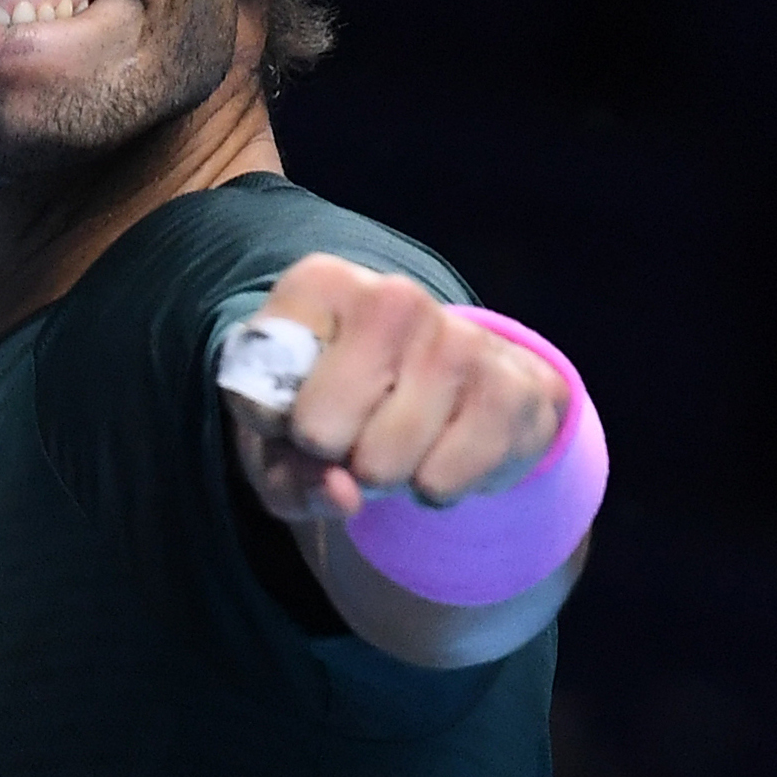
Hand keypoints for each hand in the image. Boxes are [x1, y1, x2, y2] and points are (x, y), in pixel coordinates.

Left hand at [229, 254, 568, 523]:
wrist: (449, 392)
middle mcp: (392, 297)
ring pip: (384, 463)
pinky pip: (442, 480)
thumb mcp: (282, 438)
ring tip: (393, 442)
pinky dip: (432, 488)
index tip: (285, 410)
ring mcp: (460, 337)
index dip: (270, 423)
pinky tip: (437, 450)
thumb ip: (287, 472)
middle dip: (330, 456)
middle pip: (322, 432)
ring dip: (383, 477)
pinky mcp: (515, 387)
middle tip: (349, 436)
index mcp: (321, 284)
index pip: (262, 384)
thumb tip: (342, 492)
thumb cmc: (338, 409)